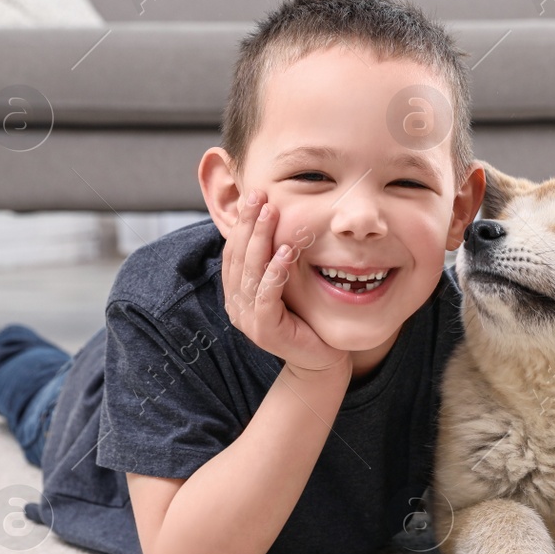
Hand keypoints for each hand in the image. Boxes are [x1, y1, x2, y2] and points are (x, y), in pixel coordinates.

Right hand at [222, 189, 348, 378]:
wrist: (320, 359)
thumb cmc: (306, 318)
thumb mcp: (287, 284)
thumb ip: (275, 260)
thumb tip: (276, 219)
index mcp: (237, 292)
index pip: (234, 250)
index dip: (242, 222)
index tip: (254, 194)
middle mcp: (236, 304)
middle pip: (239, 256)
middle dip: (249, 223)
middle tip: (259, 195)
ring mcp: (248, 319)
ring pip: (250, 272)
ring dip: (261, 239)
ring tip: (272, 213)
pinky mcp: (265, 331)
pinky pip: (267, 295)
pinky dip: (275, 271)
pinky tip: (286, 251)